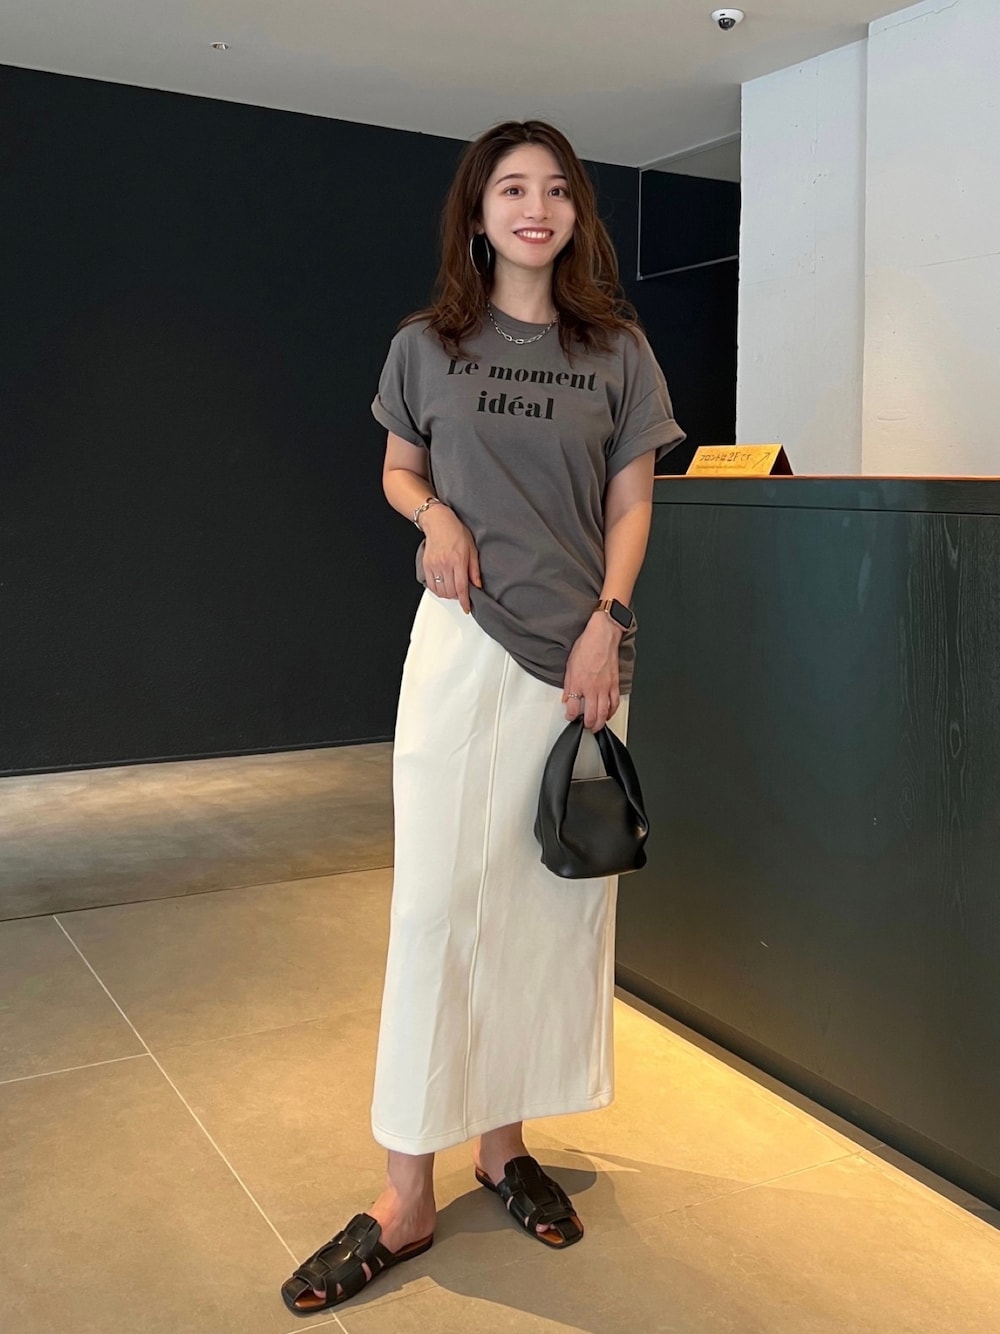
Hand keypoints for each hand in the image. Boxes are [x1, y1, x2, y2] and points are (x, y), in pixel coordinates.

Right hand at [421, 505, 481, 613]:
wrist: (438, 522)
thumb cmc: (456, 532)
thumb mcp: (472, 548)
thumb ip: (474, 569)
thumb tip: (478, 585)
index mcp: (458, 560)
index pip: (461, 587)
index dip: (464, 601)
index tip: (466, 608)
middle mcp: (444, 564)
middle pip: (450, 592)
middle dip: (457, 597)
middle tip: (462, 593)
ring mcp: (434, 565)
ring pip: (440, 590)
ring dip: (447, 594)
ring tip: (453, 589)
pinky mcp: (426, 565)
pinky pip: (431, 585)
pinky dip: (438, 590)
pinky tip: (443, 586)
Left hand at [562, 612, 622, 730]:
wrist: (602, 637)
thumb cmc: (586, 646)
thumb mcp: (570, 666)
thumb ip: (569, 685)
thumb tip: (567, 697)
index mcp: (578, 683)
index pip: (573, 708)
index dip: (571, 716)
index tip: (570, 717)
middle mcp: (592, 688)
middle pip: (591, 715)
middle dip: (588, 725)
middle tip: (586, 727)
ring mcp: (605, 687)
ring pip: (604, 712)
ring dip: (600, 722)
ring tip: (596, 726)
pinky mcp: (614, 684)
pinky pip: (615, 703)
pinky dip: (612, 712)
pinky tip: (609, 714)